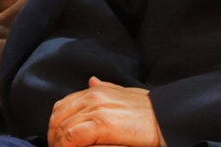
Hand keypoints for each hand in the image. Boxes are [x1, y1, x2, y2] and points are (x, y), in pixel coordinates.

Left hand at [48, 76, 164, 146]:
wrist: (167, 117)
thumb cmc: (149, 111)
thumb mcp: (124, 94)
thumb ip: (106, 88)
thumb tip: (91, 80)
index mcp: (96, 91)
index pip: (62, 106)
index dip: (55, 125)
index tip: (56, 140)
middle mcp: (93, 96)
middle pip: (59, 117)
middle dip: (53, 136)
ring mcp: (97, 109)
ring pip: (63, 128)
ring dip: (58, 143)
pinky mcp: (103, 124)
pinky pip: (73, 136)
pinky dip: (66, 145)